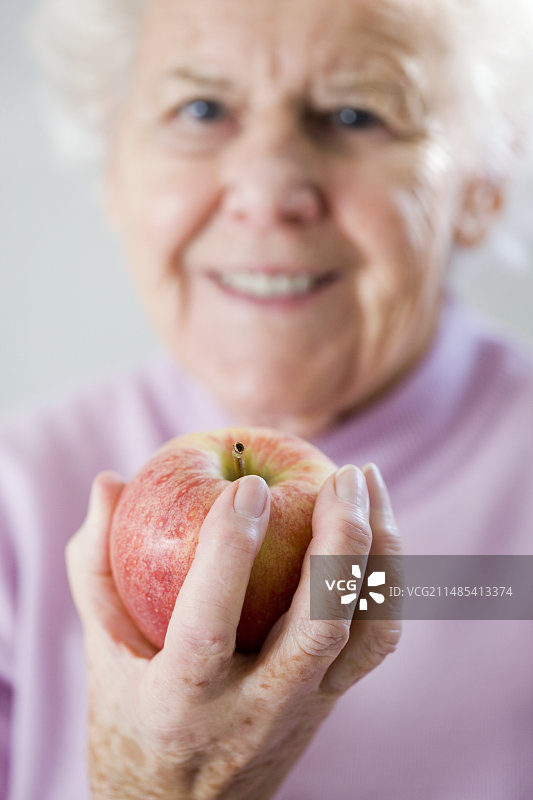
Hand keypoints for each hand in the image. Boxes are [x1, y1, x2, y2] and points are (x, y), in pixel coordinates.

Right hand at [66, 462, 401, 799]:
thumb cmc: (132, 717)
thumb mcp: (100, 651)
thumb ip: (95, 566)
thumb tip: (109, 481)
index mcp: (180, 704)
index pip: (208, 627)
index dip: (229, 552)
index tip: (248, 486)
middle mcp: (254, 711)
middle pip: (318, 628)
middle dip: (341, 544)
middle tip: (342, 475)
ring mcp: (305, 709)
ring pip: (367, 634)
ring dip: (380, 553)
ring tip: (369, 482)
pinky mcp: (334, 699)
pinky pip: (378, 638)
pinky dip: (386, 577)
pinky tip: (376, 525)